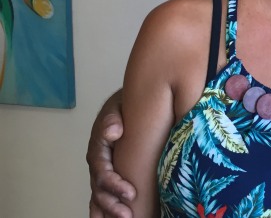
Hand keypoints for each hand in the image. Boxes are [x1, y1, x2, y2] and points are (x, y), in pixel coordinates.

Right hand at [86, 90, 135, 217]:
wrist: (128, 104)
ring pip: (99, 197)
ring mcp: (102, 172)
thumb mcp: (117, 106)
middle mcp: (97, 163)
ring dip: (109, 211)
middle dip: (113, 204)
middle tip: (128, 214)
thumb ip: (112, 118)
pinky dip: (105, 211)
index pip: (102, 172)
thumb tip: (112, 131)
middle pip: (99, 190)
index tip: (131, 193)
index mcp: (98, 148)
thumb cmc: (124, 106)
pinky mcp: (109, 177)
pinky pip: (103, 197)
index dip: (114, 184)